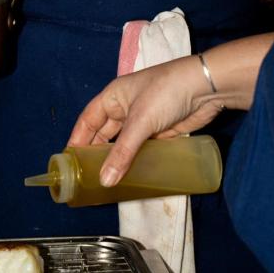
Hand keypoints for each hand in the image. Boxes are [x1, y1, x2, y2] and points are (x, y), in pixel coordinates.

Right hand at [68, 33, 273, 186]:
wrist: (205, 87)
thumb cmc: (166, 93)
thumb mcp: (141, 121)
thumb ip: (122, 152)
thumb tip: (104, 181)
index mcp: (114, 96)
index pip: (88, 120)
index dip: (77, 139)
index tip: (68, 163)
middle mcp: (125, 108)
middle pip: (104, 133)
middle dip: (94, 154)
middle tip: (84, 179)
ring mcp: (142, 121)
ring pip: (122, 144)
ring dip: (114, 160)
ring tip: (104, 184)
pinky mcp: (159, 133)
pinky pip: (139, 150)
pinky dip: (133, 162)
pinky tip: (128, 178)